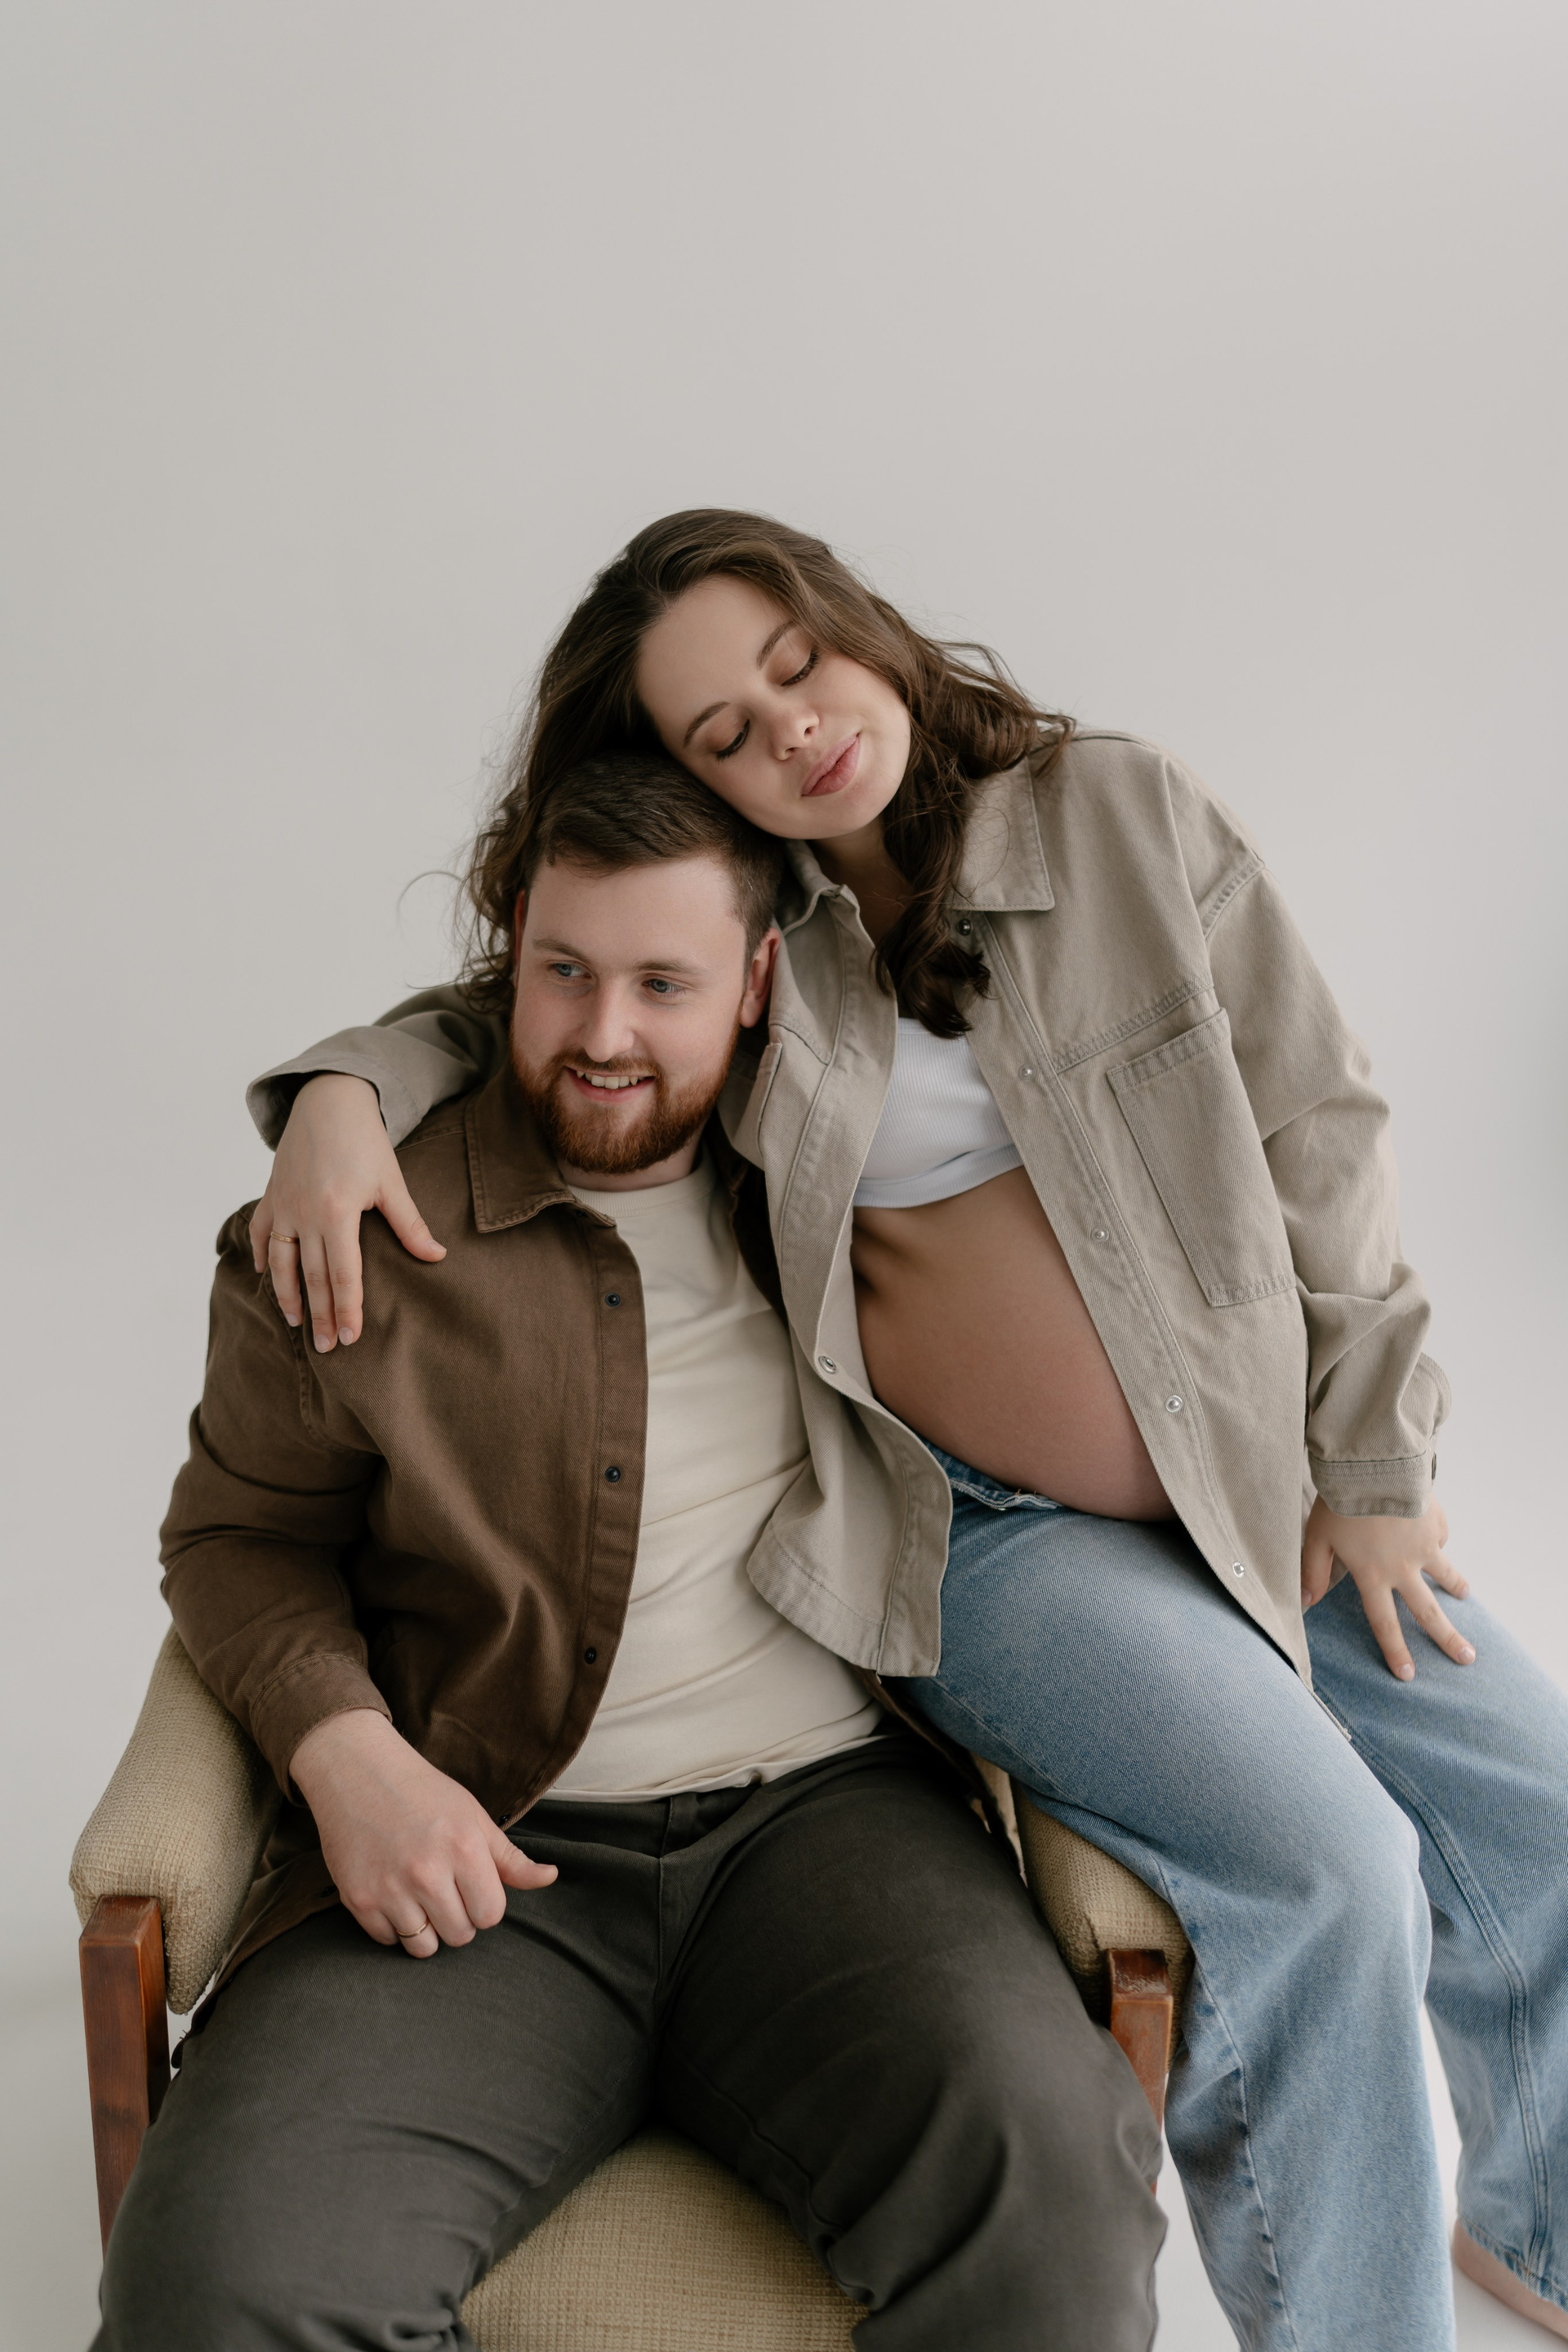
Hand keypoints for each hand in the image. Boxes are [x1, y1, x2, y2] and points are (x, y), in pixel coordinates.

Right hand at [250, 1074, 444, 1352]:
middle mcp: (304, 1213)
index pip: (342, 1274)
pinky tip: (266, 1276)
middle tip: (326, 1348)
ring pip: (281, 1261)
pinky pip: (261, 1232)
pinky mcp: (271, 1194)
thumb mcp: (392, 1181)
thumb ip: (410, 1223)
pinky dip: (262, 1256)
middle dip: (319, 1315)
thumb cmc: (365, 1140)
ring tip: (296, 1323)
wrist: (329, 1100)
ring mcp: (283, 1204)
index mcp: (337, 1212)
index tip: (351, 1338)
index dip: (347, 1309)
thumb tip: (437, 1256)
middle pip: (312, 1277)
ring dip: (287, 1295)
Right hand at [290, 1709, 555, 1956]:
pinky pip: (388, 1941)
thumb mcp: (474, 1817)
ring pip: (424, 1948)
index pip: (491, 1915)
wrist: (358, 1773)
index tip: (471, 1885)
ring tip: (419, 1895)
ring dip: (426, 1928)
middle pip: (460, 1935)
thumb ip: (510, 1858)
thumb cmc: (423, 1794)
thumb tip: (550, 1878)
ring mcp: (390, 1889)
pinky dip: (393, 1926)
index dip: (484, 1903)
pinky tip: (392, 1894)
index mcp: (463, 1849)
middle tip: (443, 1888)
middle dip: (458, 1918)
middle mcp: (427, 1873)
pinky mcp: (358, 1900)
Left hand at [1301, 1494, 1473, 1680]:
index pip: (1384, 1624)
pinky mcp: (1436, 1524)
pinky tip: (1430, 1533)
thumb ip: (1312, 1572)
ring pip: (1446, 1575)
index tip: (1409, 1676)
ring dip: (1456, 1587)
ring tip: (1465, 1596)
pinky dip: (1436, 1539)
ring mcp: (1425, 1547)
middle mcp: (1403, 1569)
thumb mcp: (1317, 1538)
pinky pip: (1439, 1537)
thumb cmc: (1340, 1502)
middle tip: (1466, 1658)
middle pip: (1428, 1613)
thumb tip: (1304, 1604)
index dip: (1396, 1651)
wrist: (1375, 1467)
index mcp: (1373, 1577)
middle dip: (1448, 1639)